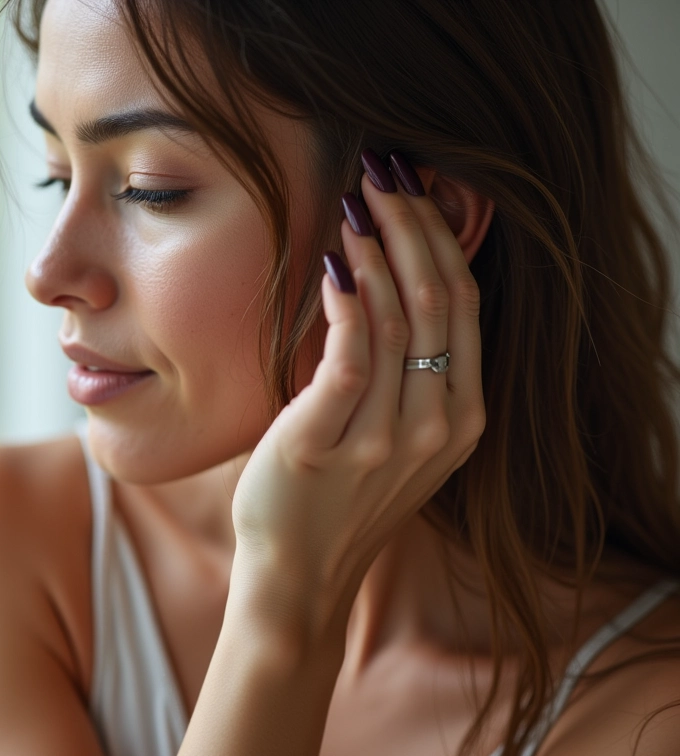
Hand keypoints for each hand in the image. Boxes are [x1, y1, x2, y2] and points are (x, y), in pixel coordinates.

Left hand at [229, 148, 485, 642]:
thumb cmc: (342, 498)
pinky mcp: (329, 441)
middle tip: (385, 174)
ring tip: (355, 203)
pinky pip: (349, 353)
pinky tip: (331, 263)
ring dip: (376, 249)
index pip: (465, 308)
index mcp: (462, 419)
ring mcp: (387, 438)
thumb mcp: (398, 437)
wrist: (300, 573)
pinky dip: (344, 299)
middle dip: (414, 225)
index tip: (417, 191)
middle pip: (440, 300)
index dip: (444, 240)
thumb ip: (410, 371)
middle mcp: (438, 425)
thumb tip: (389, 280)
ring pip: (398, 316)